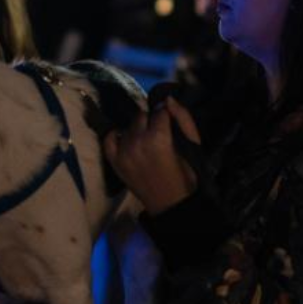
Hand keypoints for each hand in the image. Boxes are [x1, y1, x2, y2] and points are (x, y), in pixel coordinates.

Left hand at [103, 97, 200, 215]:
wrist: (171, 204)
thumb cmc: (186, 175)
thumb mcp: (192, 145)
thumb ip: (183, 118)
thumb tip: (169, 99)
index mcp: (158, 137)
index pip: (159, 110)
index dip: (166, 114)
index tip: (170, 122)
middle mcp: (137, 141)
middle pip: (141, 115)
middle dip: (151, 120)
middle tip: (159, 133)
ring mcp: (123, 152)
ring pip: (127, 126)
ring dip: (137, 129)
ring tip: (146, 142)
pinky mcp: (115, 162)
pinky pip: (109, 138)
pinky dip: (116, 136)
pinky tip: (127, 140)